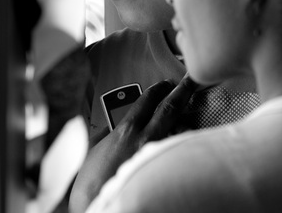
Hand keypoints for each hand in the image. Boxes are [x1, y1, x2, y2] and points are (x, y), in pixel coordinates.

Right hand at [69, 73, 198, 212]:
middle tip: (191, 81)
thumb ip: (101, 137)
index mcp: (126, 131)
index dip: (157, 89)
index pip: (147, 100)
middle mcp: (146, 139)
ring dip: (185, 122)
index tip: (165, 83)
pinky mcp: (167, 172)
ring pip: (181, 131)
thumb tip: (105, 132)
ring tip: (188, 120)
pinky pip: (180, 150)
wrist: (99, 208)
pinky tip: (186, 143)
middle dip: (182, 91)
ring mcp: (159, 155)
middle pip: (170, 107)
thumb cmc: (92, 185)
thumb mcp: (90, 152)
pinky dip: (184, 143)